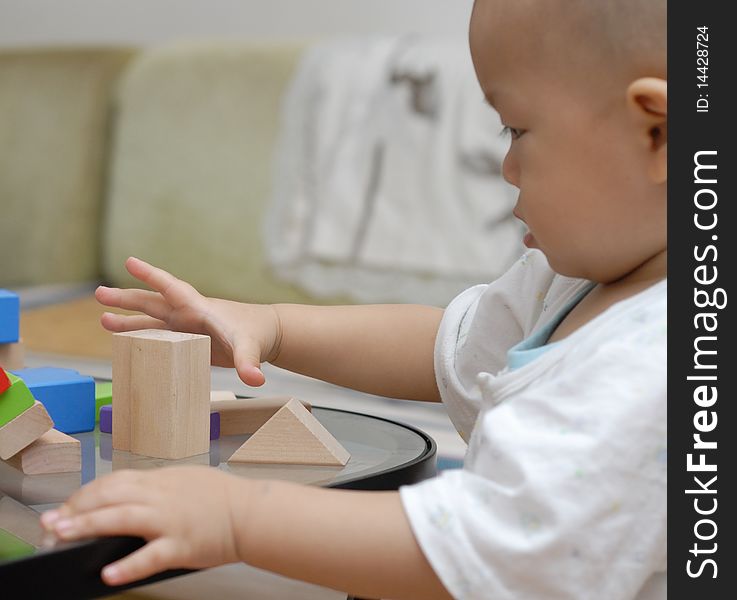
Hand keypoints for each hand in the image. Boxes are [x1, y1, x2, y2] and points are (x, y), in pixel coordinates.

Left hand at [40, 467, 243, 585]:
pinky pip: (150, 556)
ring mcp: (170, 520)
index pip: (114, 481)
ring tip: (61, 535)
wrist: (252, 513)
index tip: (67, 506)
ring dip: (87, 526)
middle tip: (50, 522)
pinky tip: (108, 574)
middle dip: (76, 508)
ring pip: (120, 519)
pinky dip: (128, 565)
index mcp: (161, 480)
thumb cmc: (222, 498)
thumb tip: (129, 495)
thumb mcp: (186, 480)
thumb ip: (157, 486)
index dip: (86, 493)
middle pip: (109, 496)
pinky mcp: (181, 545)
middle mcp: (161, 497)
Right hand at [96, 257, 280, 385]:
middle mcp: (188, 315)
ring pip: (151, 321)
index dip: (152, 276)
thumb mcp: (251, 348)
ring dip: (128, 322)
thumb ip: (249, 363)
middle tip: (99, 293)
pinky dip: (141, 339)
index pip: (173, 289)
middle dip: (127, 298)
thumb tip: (255, 380)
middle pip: (153, 303)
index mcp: (200, 309)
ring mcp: (186, 329)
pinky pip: (159, 340)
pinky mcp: (187, 343)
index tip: (130, 262)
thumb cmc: (257, 334)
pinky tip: (125, 344)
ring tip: (103, 321)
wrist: (266, 335)